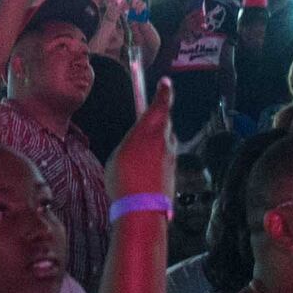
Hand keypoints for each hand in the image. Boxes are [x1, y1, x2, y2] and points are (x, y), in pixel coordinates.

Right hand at [107, 74, 174, 200]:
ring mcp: (171, 158)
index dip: (164, 92)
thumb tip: (138, 142)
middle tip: (145, 119)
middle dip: (157, 119)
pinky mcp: (173, 172)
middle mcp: (165, 141)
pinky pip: (164, 157)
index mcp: (150, 131)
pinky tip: (143, 169)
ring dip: (156, 140)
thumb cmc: (125, 179)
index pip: (161, 105)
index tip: (165, 83)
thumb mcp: (119, 153)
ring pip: (165, 141)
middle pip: (164, 122)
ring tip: (138, 151)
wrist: (142, 209)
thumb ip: (132, 142)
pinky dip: (156, 157)